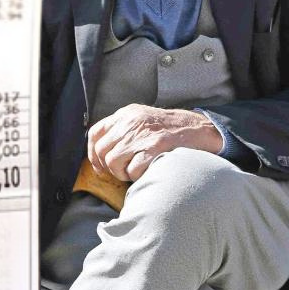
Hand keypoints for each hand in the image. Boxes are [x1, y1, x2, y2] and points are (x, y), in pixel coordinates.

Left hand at [87, 104, 223, 181]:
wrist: (196, 128)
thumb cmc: (168, 128)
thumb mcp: (141, 118)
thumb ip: (122, 128)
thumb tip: (101, 151)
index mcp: (126, 114)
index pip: (96, 133)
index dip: (93, 153)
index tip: (99, 165)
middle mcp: (131, 122)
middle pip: (103, 151)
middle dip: (109, 167)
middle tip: (122, 170)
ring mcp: (142, 135)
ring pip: (114, 162)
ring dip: (122, 173)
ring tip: (135, 170)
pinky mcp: (154, 148)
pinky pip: (132, 170)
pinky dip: (136, 175)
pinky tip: (146, 171)